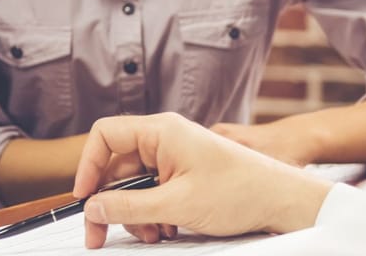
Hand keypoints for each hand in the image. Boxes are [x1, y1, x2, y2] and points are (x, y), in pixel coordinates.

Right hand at [72, 113, 332, 248]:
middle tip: (100, 234)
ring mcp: (174, 156)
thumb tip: (93, 208)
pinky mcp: (183, 173)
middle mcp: (164, 139)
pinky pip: (152, 191)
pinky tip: (166, 229)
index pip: (105, 136)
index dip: (87, 166)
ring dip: (135, 213)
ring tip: (152, 233)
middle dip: (111, 202)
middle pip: (116, 166)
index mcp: (161, 131)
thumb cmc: (240, 191)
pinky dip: (152, 213)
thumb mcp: (177, 205)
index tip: (84, 198)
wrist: (282, 200)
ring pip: (134, 184)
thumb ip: (129, 208)